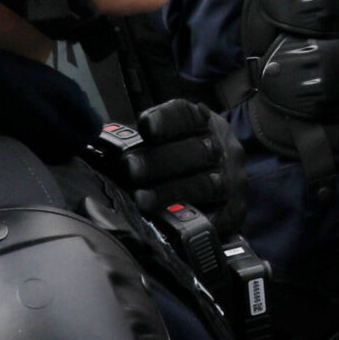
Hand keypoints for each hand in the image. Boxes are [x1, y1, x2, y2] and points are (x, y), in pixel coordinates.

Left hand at [120, 99, 247, 235]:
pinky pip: (217, 217)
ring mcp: (232, 180)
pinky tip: (170, 224)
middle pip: (196, 151)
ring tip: (141, 199)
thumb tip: (103, 150)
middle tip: (130, 168)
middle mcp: (222, 148)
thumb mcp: (170, 139)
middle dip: (161, 160)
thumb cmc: (182, 158)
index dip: (167, 119)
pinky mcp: (235, 210)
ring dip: (170, 192)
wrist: (225, 182)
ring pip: (204, 184)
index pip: (186, 115)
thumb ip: (144, 142)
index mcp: (203, 123)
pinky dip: (194, 220)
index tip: (145, 126)